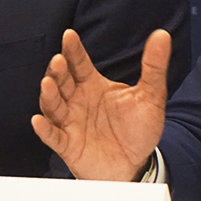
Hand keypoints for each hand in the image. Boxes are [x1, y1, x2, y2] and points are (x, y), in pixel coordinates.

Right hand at [31, 29, 169, 181]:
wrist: (138, 164)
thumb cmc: (138, 130)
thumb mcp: (151, 96)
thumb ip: (153, 66)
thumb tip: (162, 35)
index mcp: (93, 85)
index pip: (79, 63)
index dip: (73, 50)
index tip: (69, 35)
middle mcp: (78, 101)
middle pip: (63, 81)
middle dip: (59, 71)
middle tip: (59, 60)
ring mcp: (71, 123)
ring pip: (54, 106)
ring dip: (49, 95)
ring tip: (47, 84)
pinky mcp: (68, 145)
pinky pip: (53, 136)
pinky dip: (44, 130)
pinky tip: (38, 121)